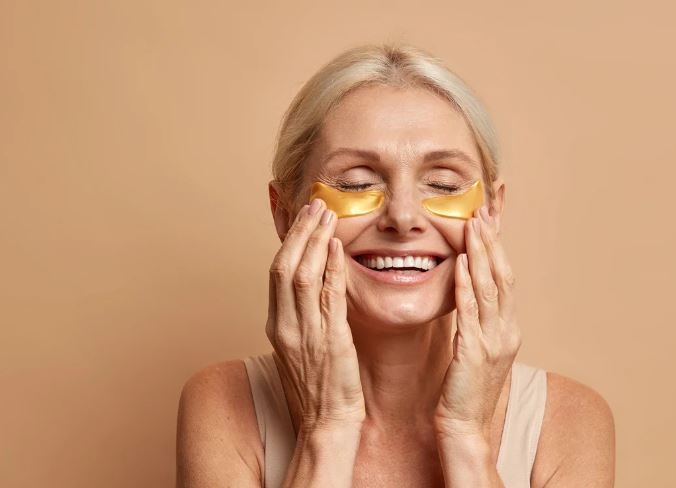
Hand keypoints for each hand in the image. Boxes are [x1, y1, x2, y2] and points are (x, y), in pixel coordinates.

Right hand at [266, 199, 365, 434]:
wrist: (326, 424)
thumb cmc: (320, 388)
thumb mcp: (304, 347)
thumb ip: (305, 316)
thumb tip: (317, 285)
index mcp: (277, 325)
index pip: (276, 273)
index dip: (290, 241)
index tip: (304, 217)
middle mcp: (284, 326)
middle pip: (283, 266)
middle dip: (299, 231)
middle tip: (315, 203)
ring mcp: (304, 334)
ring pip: (300, 275)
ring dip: (314, 240)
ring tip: (327, 214)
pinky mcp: (329, 341)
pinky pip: (327, 297)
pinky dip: (330, 268)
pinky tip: (337, 247)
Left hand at [434, 206, 521, 438]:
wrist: (464, 427)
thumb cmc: (465, 389)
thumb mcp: (477, 349)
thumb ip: (477, 321)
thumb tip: (467, 291)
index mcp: (508, 329)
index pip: (506, 279)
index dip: (498, 249)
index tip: (489, 221)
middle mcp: (507, 332)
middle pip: (502, 277)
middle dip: (492, 242)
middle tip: (482, 212)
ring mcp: (493, 342)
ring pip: (490, 289)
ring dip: (480, 255)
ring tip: (472, 227)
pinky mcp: (473, 353)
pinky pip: (470, 312)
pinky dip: (466, 286)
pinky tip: (460, 264)